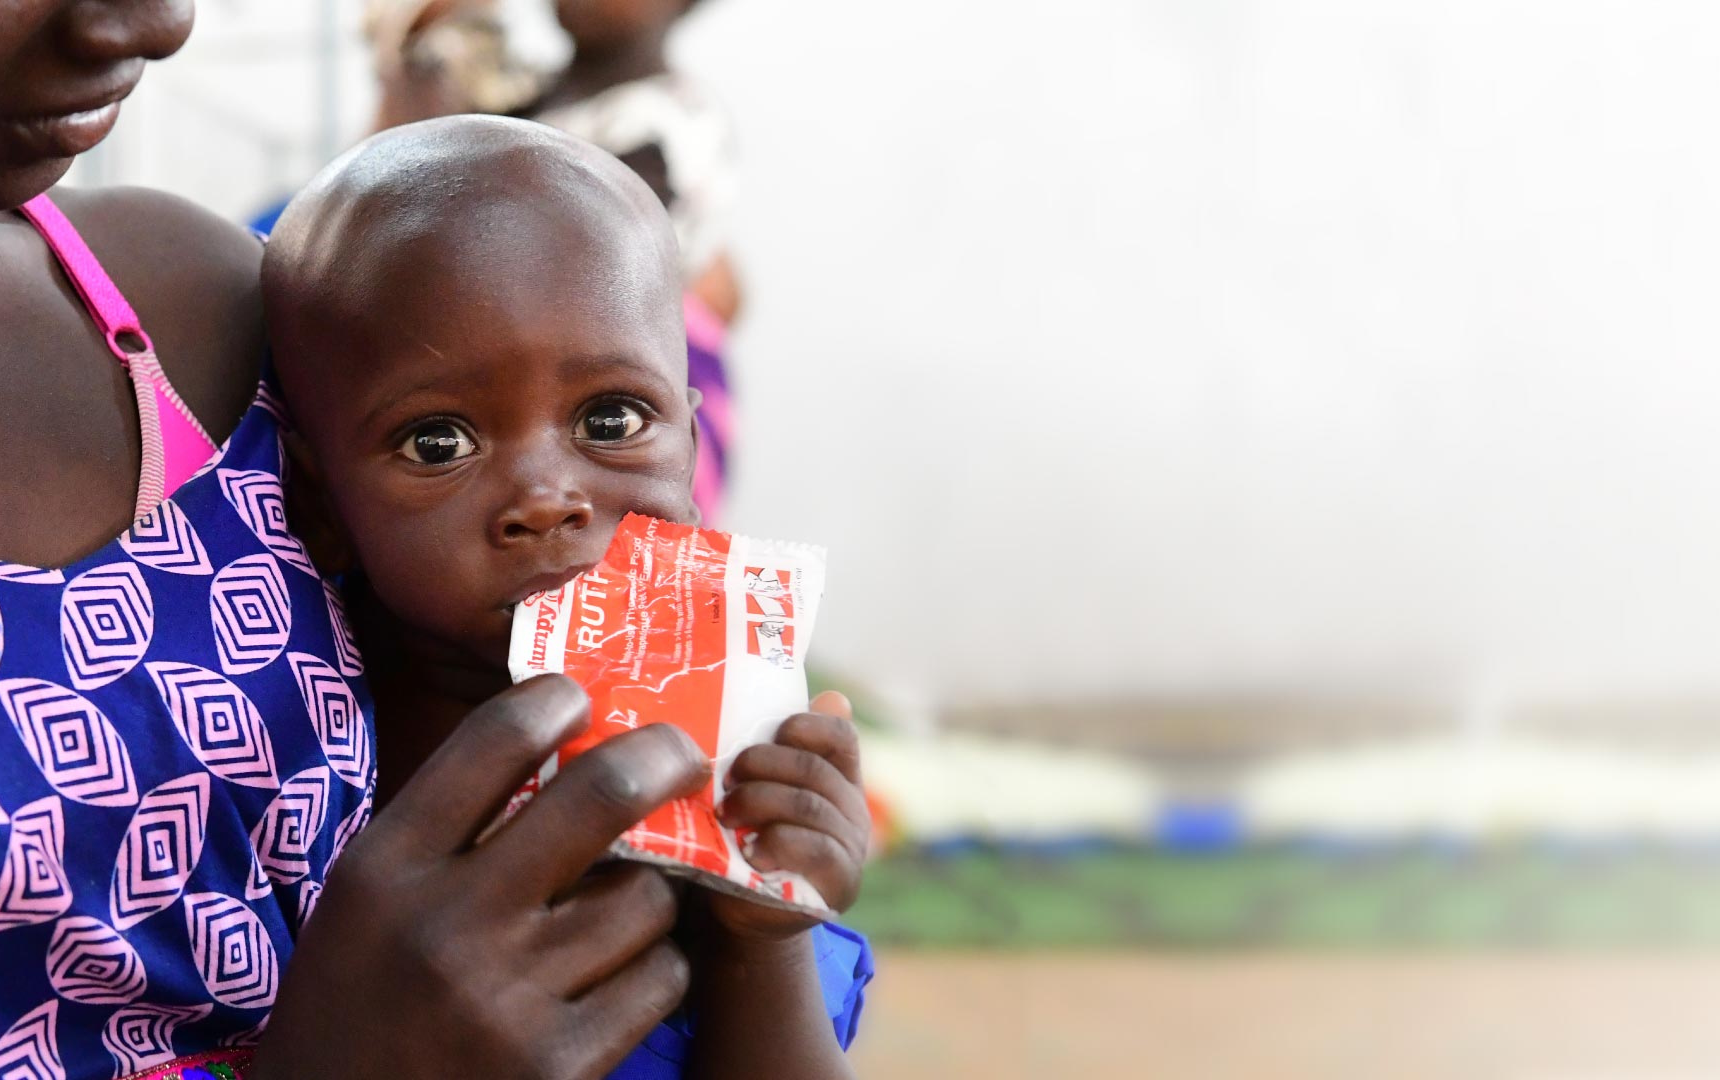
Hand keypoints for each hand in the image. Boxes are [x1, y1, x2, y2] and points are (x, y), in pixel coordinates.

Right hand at [251, 675, 710, 1079]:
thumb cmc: (362, 1006)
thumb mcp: (367, 904)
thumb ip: (449, 830)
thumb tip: (571, 741)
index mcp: (385, 869)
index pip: (495, 739)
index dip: (560, 699)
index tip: (587, 697)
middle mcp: (446, 926)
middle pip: (601, 796)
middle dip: (663, 757)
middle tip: (685, 752)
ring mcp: (507, 1001)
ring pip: (646, 896)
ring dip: (651, 892)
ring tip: (625, 903)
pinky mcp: (561, 1068)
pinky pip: (660, 978)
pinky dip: (655, 968)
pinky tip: (622, 975)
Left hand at [710, 691, 868, 939]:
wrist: (743, 911)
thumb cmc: (744, 837)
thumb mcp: (753, 789)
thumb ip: (770, 751)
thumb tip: (825, 697)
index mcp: (837, 779)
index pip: (839, 736)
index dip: (808, 726)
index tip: (773, 731)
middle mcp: (853, 810)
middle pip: (815, 770)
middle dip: (764, 764)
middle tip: (726, 778)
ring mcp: (852, 849)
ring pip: (810, 806)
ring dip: (760, 802)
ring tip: (726, 813)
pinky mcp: (840, 884)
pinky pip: (815, 849)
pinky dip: (777, 842)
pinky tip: (749, 850)